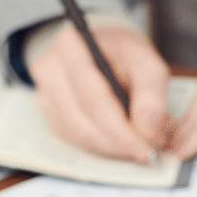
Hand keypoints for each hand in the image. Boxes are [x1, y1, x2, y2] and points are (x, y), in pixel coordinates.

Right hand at [28, 23, 171, 162]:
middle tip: (146, 150)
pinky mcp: (49, 115)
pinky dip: (100, 144)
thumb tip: (144, 129)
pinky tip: (117, 138)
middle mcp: (49, 70)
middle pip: (83, 121)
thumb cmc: (124, 55)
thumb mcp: (147, 62)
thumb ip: (151, 93)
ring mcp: (44, 95)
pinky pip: (74, 139)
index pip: (93, 99)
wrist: (106, 54)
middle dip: (117, 141)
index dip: (119, 130)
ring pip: (78, 135)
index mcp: (71, 46)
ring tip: (136, 142)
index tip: (144, 148)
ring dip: (110, 146)